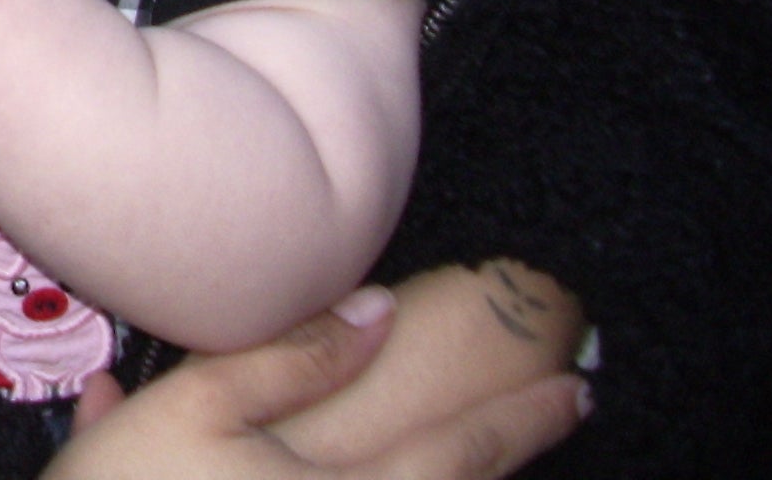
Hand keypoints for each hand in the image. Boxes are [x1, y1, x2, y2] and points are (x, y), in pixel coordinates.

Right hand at [50, 288, 586, 479]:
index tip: (575, 388)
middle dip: (509, 453)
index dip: (522, 421)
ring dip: (452, 479)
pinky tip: (354, 464)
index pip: (463, 455)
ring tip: (488, 453)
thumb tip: (380, 309)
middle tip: (566, 410)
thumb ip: (291, 358)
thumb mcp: (196, 407)